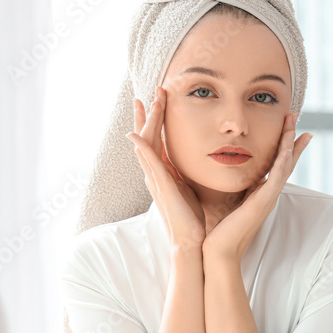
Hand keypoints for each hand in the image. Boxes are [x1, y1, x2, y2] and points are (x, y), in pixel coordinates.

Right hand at [126, 85, 205, 249]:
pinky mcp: (160, 185)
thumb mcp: (191, 187)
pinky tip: (133, 133)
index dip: (156, 120)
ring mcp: (155, 179)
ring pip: (146, 143)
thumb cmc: (193, 217)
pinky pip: (148, 162)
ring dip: (146, 121)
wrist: (191, 240)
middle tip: (151, 92)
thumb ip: (188, 172)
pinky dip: (140, 147)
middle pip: (147, 137)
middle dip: (148, 113)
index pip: (156, 140)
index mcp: (163, 173)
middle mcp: (155, 173)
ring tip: (148, 101)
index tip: (158, 100)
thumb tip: (198, 159)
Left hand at [202, 112, 311, 260]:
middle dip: (290, 138)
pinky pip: (276, 179)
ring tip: (295, 125)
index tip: (284, 125)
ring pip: (284, 166)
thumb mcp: (226, 201)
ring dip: (290, 144)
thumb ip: (231, 188)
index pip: (274, 163)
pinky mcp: (263, 203)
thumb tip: (222, 174)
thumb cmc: (218, 231)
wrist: (218, 253)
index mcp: (259, 193)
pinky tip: (287, 149)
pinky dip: (283, 163)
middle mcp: (267, 194)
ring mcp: (268, 198)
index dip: (281, 144)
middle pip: (284, 160)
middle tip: (294, 116)